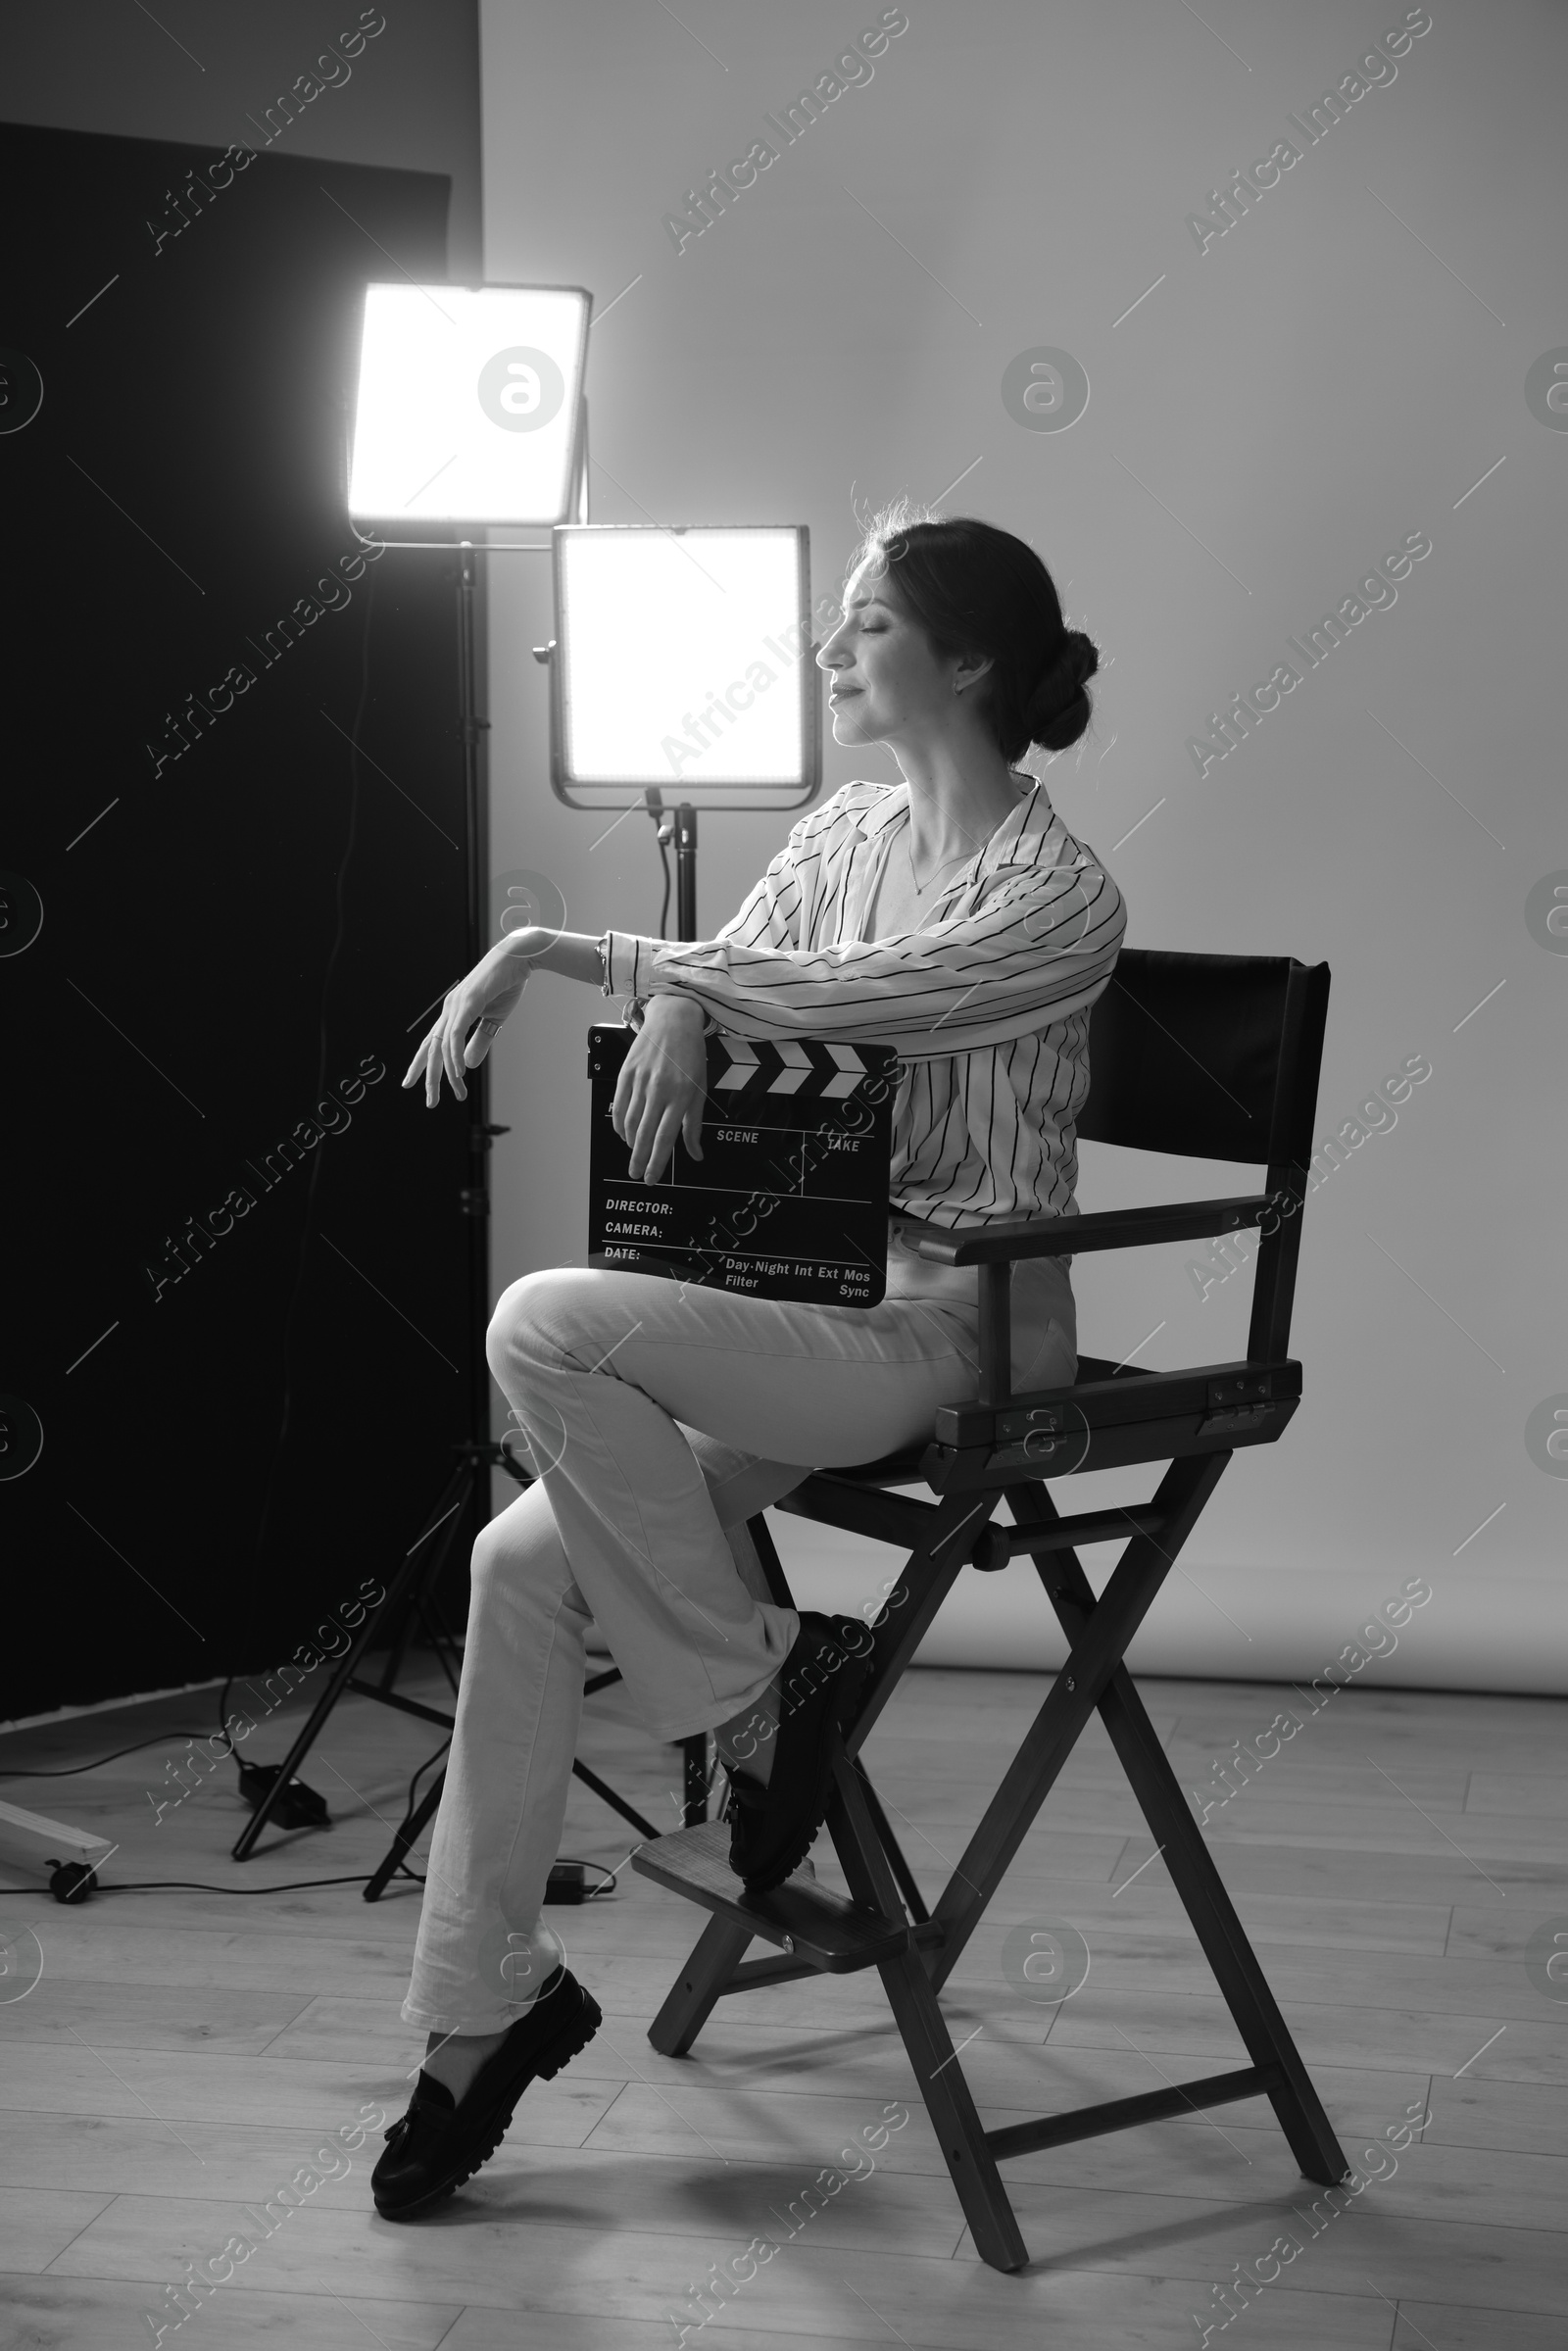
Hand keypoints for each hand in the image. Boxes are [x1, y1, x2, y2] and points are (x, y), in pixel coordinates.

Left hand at [404, 936, 531, 1106]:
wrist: (518, 959)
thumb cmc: (506, 986)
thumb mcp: (494, 1022)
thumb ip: (479, 1043)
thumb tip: (466, 1066)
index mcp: (453, 1013)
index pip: (432, 1043)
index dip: (420, 1064)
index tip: (412, 1083)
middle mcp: (449, 1009)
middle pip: (432, 1048)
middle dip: (429, 1077)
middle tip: (430, 1102)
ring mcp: (456, 1006)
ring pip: (444, 1046)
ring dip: (449, 1073)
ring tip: (456, 1092)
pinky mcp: (468, 1003)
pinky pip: (456, 1034)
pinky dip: (455, 1054)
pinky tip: (458, 1071)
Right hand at [612, 995, 707, 1179]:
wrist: (674, 1018)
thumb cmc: (691, 1054)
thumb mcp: (700, 1089)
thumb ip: (694, 1124)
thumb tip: (696, 1154)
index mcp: (681, 1096)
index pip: (666, 1139)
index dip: (657, 1163)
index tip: (650, 1179)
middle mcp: (659, 1090)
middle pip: (644, 1135)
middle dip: (639, 1160)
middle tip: (636, 1175)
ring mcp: (640, 1081)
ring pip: (630, 1123)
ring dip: (630, 1144)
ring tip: (634, 1155)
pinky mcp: (626, 1073)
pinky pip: (619, 1106)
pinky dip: (620, 1124)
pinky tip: (624, 1133)